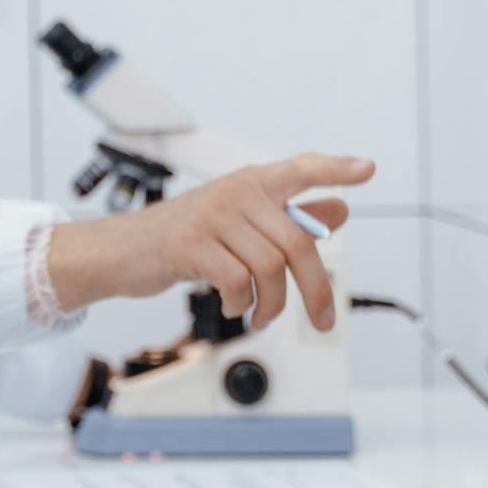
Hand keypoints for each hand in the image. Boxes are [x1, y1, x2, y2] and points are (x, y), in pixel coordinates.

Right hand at [44, 153, 374, 329]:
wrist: (121, 250)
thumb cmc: (183, 238)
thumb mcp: (237, 224)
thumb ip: (287, 217)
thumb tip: (337, 210)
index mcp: (250, 183)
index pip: (300, 169)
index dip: (335, 169)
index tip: (366, 169)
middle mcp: (235, 192)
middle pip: (297, 242)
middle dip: (315, 290)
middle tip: (322, 319)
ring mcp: (212, 214)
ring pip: (269, 267)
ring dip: (272, 304)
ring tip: (260, 315)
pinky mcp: (190, 242)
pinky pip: (236, 281)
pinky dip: (241, 304)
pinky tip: (234, 306)